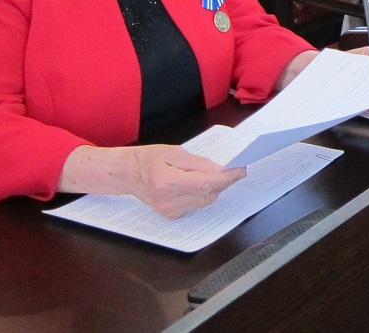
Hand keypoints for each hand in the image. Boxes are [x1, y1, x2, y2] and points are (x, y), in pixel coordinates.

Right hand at [127, 145, 246, 218]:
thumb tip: (220, 169)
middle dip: (224, 181)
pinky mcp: (172, 216)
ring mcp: (169, 211)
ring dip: (214, 188)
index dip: (226, 178)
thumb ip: (198, 163)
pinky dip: (204, 194)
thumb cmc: (148, 159)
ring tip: (212, 174)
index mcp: (166, 182)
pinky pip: (197, 205)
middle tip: (233, 168)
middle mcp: (168, 201)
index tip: (241, 169)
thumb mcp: (173, 152)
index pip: (204, 183)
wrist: (127, 175)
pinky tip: (199, 183)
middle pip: (208, 194)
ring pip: (205, 201)